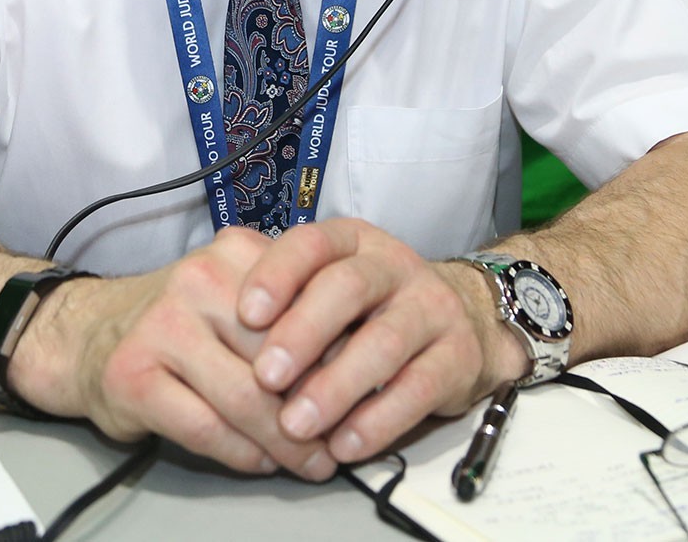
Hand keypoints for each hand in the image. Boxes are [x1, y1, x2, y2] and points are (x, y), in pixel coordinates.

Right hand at [13, 228, 340, 480]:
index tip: (365, 397)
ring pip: (247, 399)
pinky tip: (260, 462)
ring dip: (285, 443)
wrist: (88, 333)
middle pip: (282, 358)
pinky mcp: (133, 376)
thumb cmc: (183, 324)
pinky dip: (241, 454)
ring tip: (310, 463)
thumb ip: (292, 316)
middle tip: (340, 443)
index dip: (344, 360)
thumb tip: (362, 367)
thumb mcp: (239, 296)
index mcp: (238, 253)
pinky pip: (206, 428)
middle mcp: (200, 280)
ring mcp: (163, 326)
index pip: (311, 307)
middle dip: (318, 411)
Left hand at [236, 219, 528, 463]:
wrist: (465, 322)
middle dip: (303, 332)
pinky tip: (344, 446)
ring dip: (336, 386)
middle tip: (265, 377)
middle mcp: (393, 265)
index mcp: (352, 242)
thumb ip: (285, 304)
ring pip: (385, 341)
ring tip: (296, 426)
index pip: (312, 243)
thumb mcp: (328, 289)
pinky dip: (378, 421)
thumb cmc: (370, 311)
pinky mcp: (459, 355)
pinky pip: (420, 388)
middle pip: (347, 287)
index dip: (278, 274)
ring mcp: (432, 307)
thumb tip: (222, 341)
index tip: (244, 314)